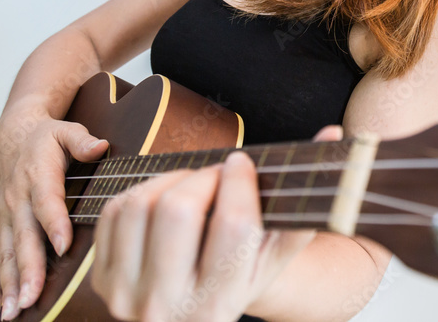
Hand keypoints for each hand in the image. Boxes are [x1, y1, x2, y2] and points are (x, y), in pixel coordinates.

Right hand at [0, 111, 109, 321]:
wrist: (11, 138)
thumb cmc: (43, 138)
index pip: (47, 202)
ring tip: (11, 312)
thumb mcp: (65, 130)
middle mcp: (17, 201)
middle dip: (27, 270)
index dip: (54, 224)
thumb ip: (82, 140)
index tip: (63, 246)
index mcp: (37, 176)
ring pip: (4, 256)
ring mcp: (5, 218)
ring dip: (7, 286)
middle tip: (31, 297)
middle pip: (22, 238)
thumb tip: (99, 146)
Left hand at [91, 125, 343, 320]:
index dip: (239, 182)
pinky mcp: (102, 280)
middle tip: (217, 174)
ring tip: (192, 186)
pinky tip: (163, 199)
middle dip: (202, 177)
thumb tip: (335, 133)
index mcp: (220, 304)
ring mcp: (127, 296)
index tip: (242, 162)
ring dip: (170, 180)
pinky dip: (141, 191)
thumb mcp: (273, 255)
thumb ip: (304, 201)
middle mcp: (169, 308)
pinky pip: (114, 211)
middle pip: (180, 211)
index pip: (233, 226)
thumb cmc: (238, 280)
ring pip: (141, 204)